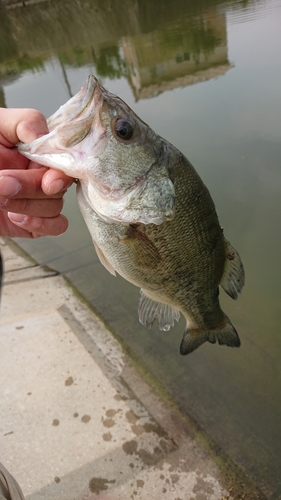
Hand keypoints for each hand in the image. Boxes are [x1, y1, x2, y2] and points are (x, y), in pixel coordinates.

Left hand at [0, 108, 72, 237]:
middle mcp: (41, 174)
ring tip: (0, 198)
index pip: (63, 163)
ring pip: (55, 208)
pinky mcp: (33, 222)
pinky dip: (40, 225)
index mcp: (38, 151)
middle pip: (58, 188)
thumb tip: (47, 138)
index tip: (48, 181)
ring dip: (27, 205)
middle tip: (2, 184)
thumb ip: (25, 122)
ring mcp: (39, 199)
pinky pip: (55, 227)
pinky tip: (17, 217)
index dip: (60, 174)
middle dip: (30, 188)